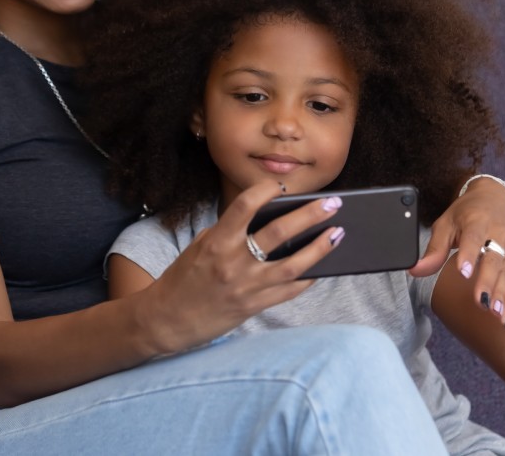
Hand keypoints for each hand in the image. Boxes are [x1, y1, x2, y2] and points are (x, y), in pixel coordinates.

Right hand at [136, 179, 342, 353]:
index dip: (266, 191)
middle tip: (332, 203)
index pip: (245, 206)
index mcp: (216, 241)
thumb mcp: (201, 246)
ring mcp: (246, 286)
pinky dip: (309, 276)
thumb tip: (267, 219)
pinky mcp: (254, 306)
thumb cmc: (184, 277)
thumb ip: (230, 232)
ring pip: (293, 264)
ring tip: (338, 233)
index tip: (282, 185)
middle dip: (309, 215)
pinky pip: (289, 291)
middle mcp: (233, 262)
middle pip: (279, 232)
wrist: (167, 319)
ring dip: (319, 247)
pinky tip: (322, 265)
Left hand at [409, 176, 504, 323]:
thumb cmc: (467, 212)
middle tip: (480, 301)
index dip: (468, 255)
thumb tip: (414, 270)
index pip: (473, 238)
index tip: (462, 272)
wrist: (498, 198)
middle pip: (493, 259)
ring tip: (495, 314)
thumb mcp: (447, 223)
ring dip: (501, 295)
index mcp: (477, 221)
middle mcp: (498, 234)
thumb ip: (434, 248)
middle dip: (487, 282)